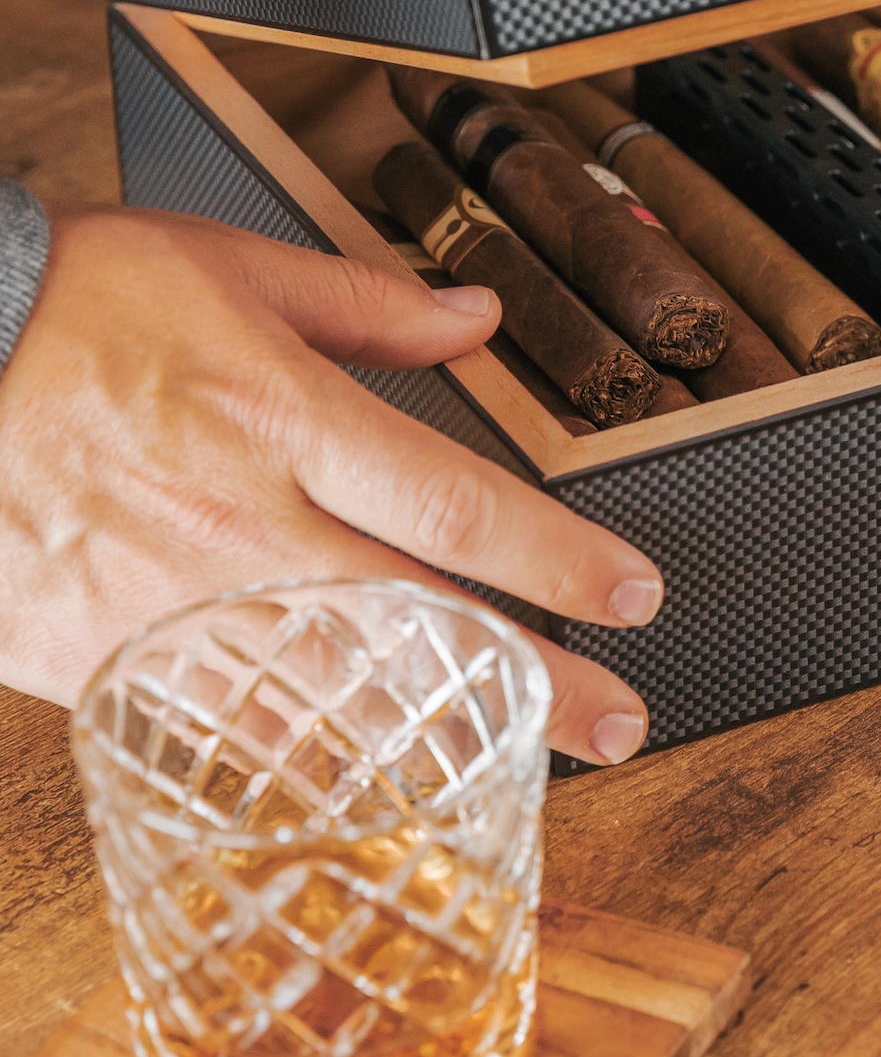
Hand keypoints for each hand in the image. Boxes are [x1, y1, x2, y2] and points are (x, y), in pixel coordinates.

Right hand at [0, 202, 660, 765]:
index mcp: (288, 420)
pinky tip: (369, 789)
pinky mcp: (110, 668)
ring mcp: (176, 610)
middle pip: (423, 626)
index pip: (460, 505)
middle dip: (537, 683)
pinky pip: (227, 737)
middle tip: (620, 724)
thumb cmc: (73, 306)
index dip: (560, 560)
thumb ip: (371, 303)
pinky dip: (306, 770)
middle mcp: (246, 526)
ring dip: (438, 743)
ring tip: (524, 768)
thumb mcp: (234, 267)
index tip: (632, 593)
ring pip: (333, 704)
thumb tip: (478, 318)